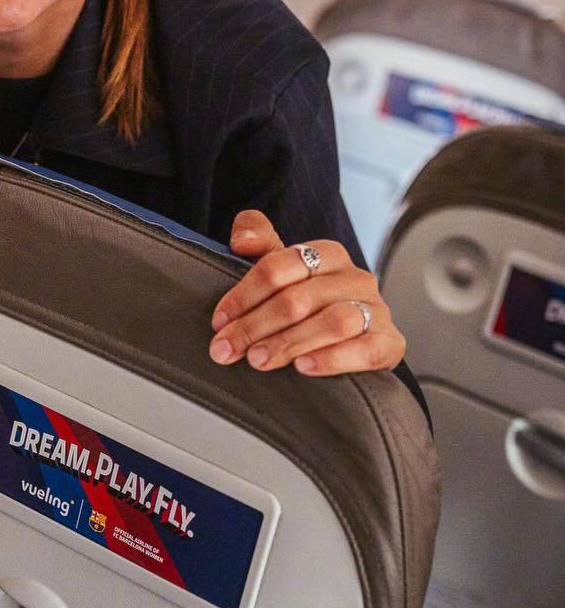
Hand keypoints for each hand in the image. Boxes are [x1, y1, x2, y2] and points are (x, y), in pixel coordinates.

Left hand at [208, 210, 405, 376]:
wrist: (361, 339)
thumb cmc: (314, 304)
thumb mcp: (285, 271)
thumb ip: (262, 245)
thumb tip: (241, 239)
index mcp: (326, 255)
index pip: (278, 266)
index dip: (243, 295)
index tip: (219, 322)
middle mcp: (354, 278)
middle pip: (299, 299)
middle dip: (255, 326)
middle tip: (226, 350)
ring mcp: (374, 310)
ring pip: (333, 322)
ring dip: (289, 343)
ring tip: (258, 360)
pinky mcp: (389, 342)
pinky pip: (365, 349)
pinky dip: (332, 359)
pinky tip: (304, 367)